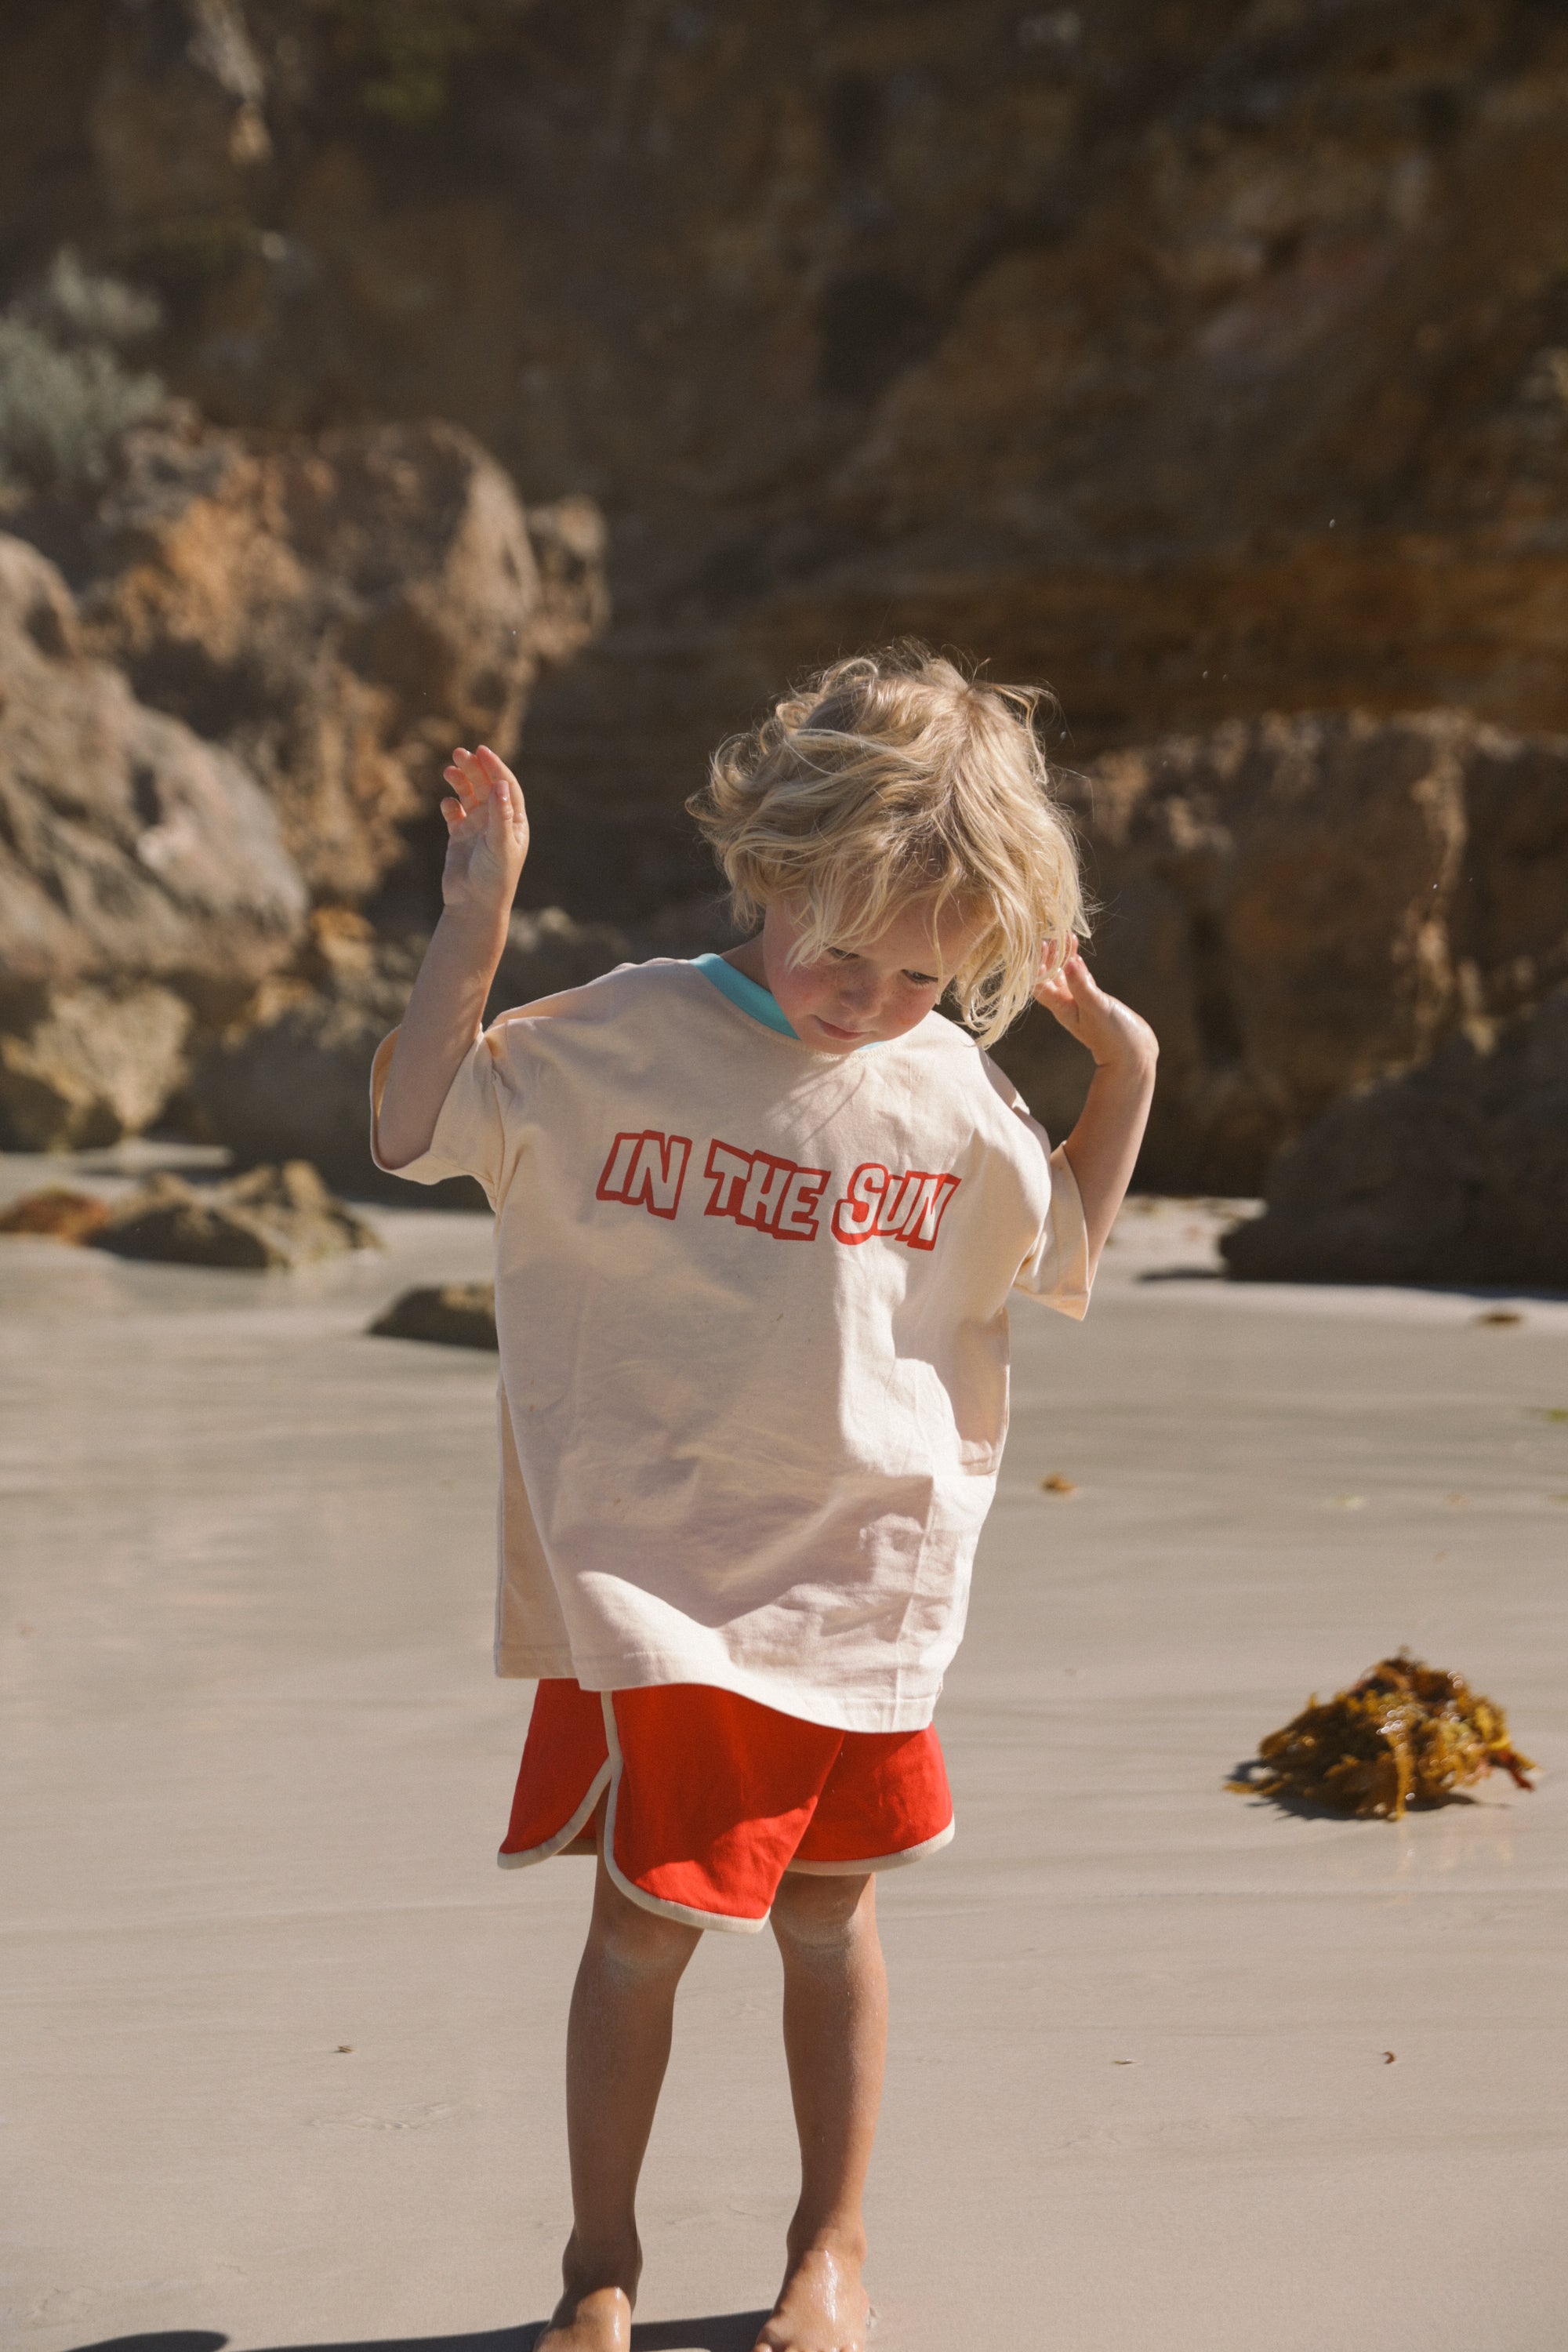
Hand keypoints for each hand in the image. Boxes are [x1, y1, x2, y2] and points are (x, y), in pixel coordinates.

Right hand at [439, 745, 528, 921]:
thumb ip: (500, 815)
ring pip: (468, 796)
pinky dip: (450, 805)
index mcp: (514, 822)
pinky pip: (454, 813)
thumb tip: (500, 785)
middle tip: (459, 753)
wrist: (474, 905)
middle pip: (486, 786)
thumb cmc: (494, 878)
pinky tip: (447, 804)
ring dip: (460, 781)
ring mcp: (477, 828)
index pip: (506, 787)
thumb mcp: (500, 845)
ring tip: (449, 770)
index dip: (495, 767)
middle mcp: (496, 822)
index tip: (482, 751)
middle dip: (474, 768)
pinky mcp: (459, 837)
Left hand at [1033, 937, 1157, 1071]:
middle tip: (1053, 935)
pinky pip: (1080, 980)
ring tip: (1066, 937)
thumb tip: (1068, 961)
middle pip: (1049, 977)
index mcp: (1062, 1007)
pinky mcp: (1094, 1002)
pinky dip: (1077, 966)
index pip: (1039, 983)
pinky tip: (1076, 954)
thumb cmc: (1114, 1037)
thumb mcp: (1096, 1007)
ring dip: (1062, 958)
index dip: (1037, 963)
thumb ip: (1081, 985)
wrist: (1133, 1057)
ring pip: (1065, 977)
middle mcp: (1067, 1005)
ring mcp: (1080, 1004)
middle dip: (1049, 956)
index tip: (1043, 944)